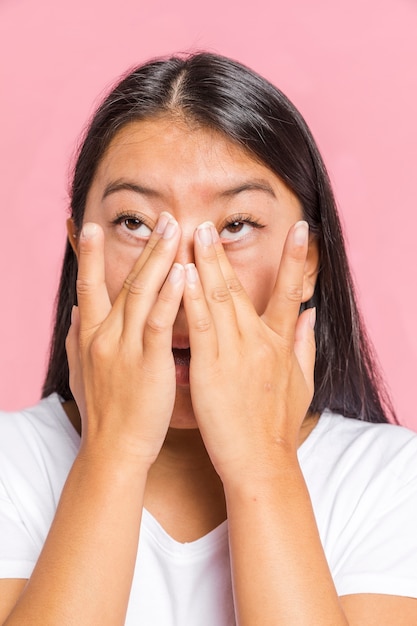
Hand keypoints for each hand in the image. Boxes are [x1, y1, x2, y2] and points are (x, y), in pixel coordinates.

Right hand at [65, 213, 183, 467]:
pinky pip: (159, 323)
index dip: (90, 256)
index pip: (89, 286)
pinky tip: (183, 273)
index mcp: (91, 335)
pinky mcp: (148, 363)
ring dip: (159, 259)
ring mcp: (125, 347)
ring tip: (174, 229)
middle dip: (144, 247)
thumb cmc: (105, 412)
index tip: (93, 226)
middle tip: (162, 217)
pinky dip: (170, 296)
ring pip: (142, 293)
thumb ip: (78, 338)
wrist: (113, 450)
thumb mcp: (81, 371)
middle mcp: (105, 335)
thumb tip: (76, 311)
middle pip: (125, 281)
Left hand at [183, 220, 315, 480]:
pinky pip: (201, 325)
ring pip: (219, 300)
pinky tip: (184, 274)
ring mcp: (235, 354)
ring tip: (193, 235)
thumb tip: (311, 315)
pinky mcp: (212, 369)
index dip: (295, 259)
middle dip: (223, 254)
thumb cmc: (278, 427)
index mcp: (280, 344)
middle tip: (210, 224)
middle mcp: (259, 342)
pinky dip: (192, 298)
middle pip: (240, 288)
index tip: (299, 228)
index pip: (290, 293)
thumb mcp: (302, 384)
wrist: (261, 462)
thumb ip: (305, 346)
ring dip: (205, 264)